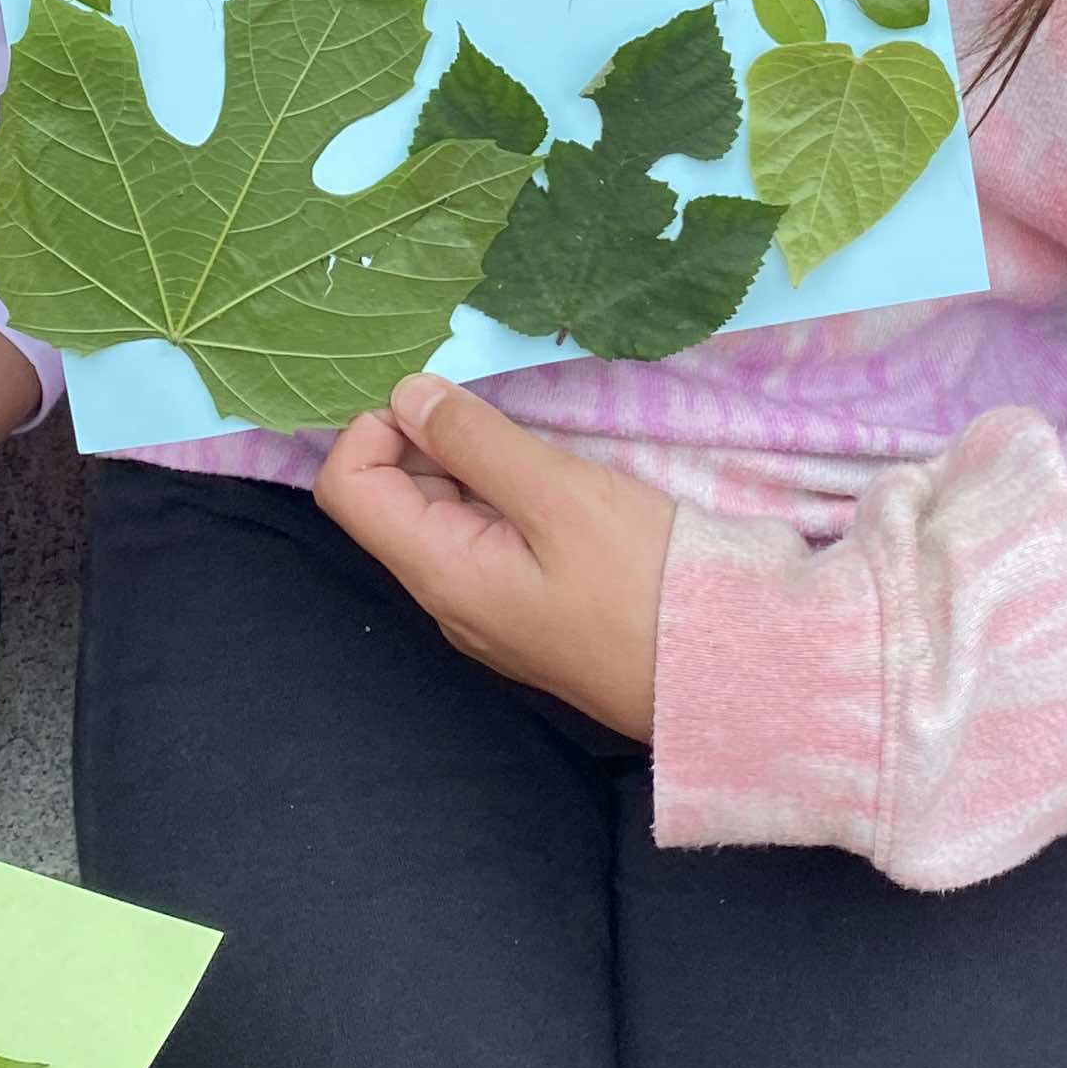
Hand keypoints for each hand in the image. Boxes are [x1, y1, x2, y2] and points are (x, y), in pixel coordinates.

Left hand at [316, 376, 673, 739]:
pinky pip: (483, 539)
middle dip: (428, 440)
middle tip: (505, 416)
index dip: (376, 429)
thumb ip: (477, 441)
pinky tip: (553, 484)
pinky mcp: (525, 608)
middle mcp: (447, 597)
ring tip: (535, 446)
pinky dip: (500, 495)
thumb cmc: (641, 581)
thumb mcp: (561, 495)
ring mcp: (486, 608)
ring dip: (470, 465)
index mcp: (439, 572)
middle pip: (390, 499)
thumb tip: (406, 394)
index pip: (347, 488)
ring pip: (441, 516)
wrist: (720, 673)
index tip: (446, 403)